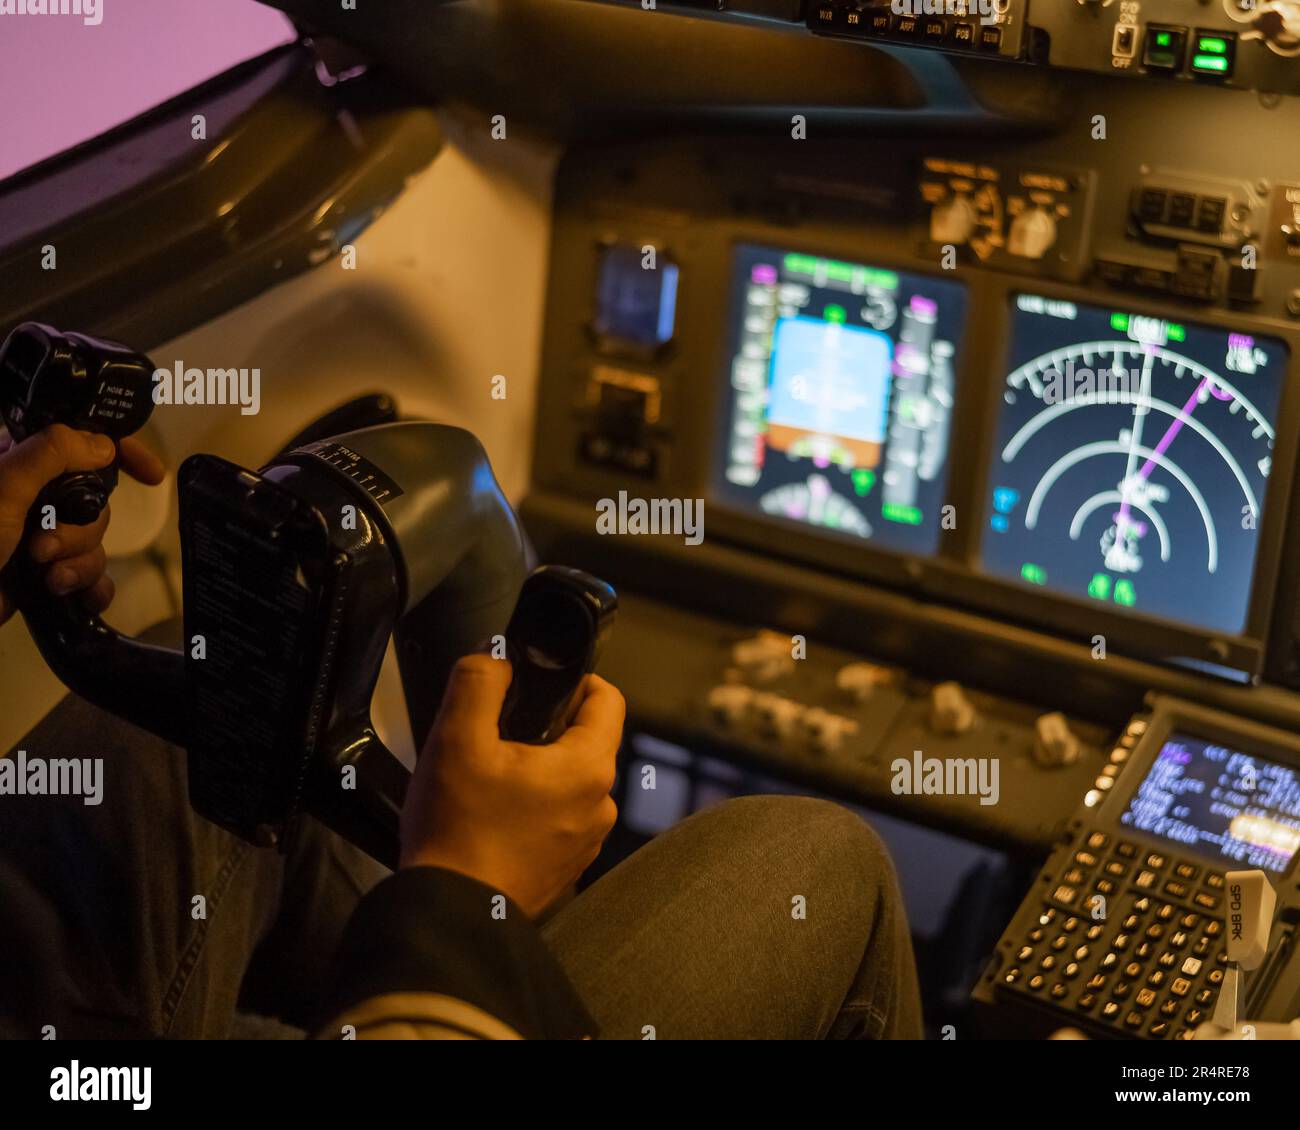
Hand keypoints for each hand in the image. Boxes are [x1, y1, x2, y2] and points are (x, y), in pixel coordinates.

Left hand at [0, 425, 165, 624]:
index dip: (119, 453)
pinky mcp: (44, 574)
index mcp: (19, 464)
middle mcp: (31, 498)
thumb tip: (101, 443)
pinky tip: (76, 596)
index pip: (80, 443)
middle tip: (44, 544)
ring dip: (79, 562)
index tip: (149, 472)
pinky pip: (92, 577)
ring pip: (95, 541)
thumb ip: (54, 453)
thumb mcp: (3, 486)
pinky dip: (90, 588)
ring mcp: (38, 537)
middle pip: (97, 502)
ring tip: (47, 576)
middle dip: (81, 530)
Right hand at [400, 653, 624, 916]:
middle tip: (499, 731)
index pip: (607, 698)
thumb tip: (497, 653)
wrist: (450, 912)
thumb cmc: (456, 831)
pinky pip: (560, 816)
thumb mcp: (457, 738)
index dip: (576, 680)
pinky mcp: (567, 864)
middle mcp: (600, 803)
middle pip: (588, 738)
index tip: (539, 685)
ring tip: (491, 777)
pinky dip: (535, 806)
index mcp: (587, 766)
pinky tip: (494, 813)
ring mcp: (586, 838)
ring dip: (540, 769)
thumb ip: (479, 680)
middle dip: (548, 726)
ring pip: (572, 779)